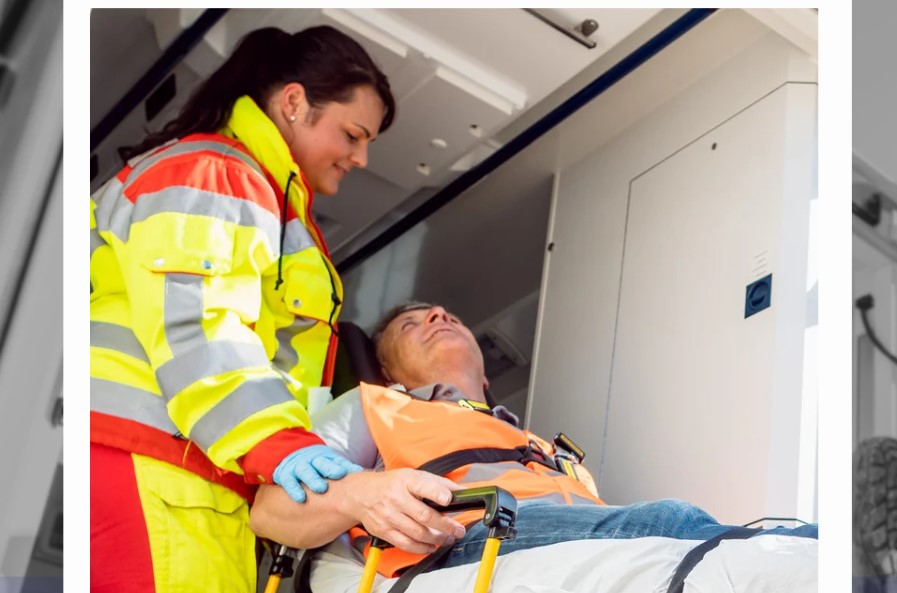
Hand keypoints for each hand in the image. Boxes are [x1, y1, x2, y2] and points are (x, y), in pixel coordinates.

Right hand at [273, 445, 362, 502]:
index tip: (357, 471)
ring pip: (306, 471)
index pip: (338, 461)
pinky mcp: (285, 474)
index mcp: (326, 458)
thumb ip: (343, 471)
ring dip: (313, 479)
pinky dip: (294, 489)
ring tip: (321, 488)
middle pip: (322, 463)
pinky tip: (301, 498)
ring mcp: (299, 467)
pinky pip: (289, 482)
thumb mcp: (328, 464)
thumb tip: (364, 478)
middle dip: (331, 469)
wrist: (287, 455)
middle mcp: (312, 461)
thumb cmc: (315, 466)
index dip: (347, 466)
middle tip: (339, 474)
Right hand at [343, 469, 467, 554]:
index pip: (423, 486)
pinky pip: (406, 544)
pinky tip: (431, 546)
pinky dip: (422, 548)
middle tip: (458, 530)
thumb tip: (462, 491)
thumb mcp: (413, 476)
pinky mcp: (384, 531)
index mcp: (406, 481)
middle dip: (446, 525)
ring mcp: (389, 516)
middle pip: (424, 515)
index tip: (448, 500)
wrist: (361, 494)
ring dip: (437, 539)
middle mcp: (396, 498)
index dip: (437, 493)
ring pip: (417, 533)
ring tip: (448, 539)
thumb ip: (438, 483)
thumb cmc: (392, 484)